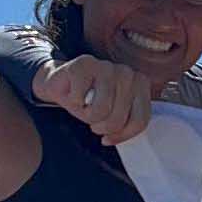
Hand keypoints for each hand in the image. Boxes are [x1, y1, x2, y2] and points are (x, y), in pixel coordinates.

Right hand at [33, 55, 152, 145]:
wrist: (60, 83)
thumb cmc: (89, 102)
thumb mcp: (114, 117)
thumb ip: (127, 122)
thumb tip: (130, 137)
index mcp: (140, 84)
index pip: (140, 120)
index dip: (121, 135)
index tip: (108, 138)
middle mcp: (127, 73)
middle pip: (118, 119)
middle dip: (101, 126)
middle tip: (92, 117)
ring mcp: (107, 66)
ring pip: (101, 110)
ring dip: (87, 115)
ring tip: (84, 105)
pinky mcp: (84, 63)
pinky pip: (80, 98)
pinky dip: (73, 102)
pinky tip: (73, 93)